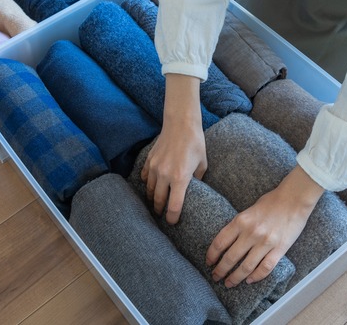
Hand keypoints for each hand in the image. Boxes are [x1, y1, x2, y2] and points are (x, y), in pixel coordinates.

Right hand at [141, 74, 205, 223]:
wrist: (181, 123)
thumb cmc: (195, 143)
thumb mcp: (202, 163)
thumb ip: (197, 179)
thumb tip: (194, 189)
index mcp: (180, 178)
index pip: (174, 206)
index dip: (173, 217)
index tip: (172, 222)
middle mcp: (164, 175)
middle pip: (158, 201)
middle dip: (160, 210)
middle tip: (162, 215)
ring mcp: (154, 168)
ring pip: (149, 190)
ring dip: (152, 198)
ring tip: (155, 203)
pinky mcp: (149, 160)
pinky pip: (144, 177)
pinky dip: (147, 183)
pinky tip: (151, 186)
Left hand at [206, 165, 323, 286]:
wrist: (294, 199)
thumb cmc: (271, 202)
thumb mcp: (248, 210)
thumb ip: (238, 225)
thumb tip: (226, 243)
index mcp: (241, 221)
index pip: (220, 243)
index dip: (212, 255)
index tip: (209, 262)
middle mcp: (251, 233)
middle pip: (230, 258)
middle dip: (220, 270)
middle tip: (216, 276)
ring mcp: (265, 242)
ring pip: (246, 267)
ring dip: (235, 277)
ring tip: (229, 283)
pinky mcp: (279, 249)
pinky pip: (265, 268)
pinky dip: (256, 276)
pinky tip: (249, 280)